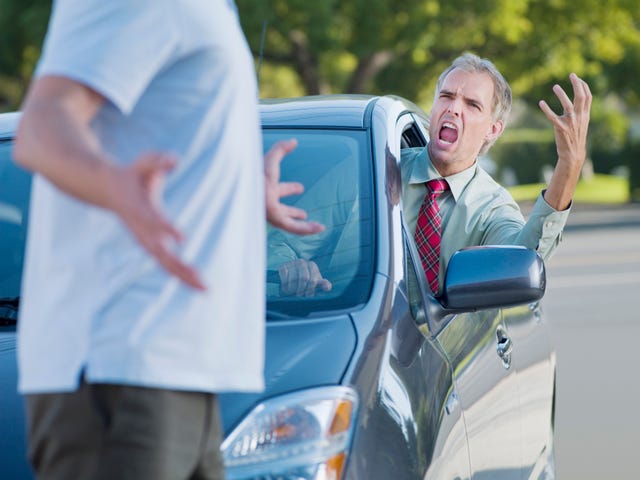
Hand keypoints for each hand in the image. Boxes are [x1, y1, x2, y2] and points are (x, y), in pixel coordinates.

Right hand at [109, 152, 205, 290]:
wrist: (108, 189)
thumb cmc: (131, 175)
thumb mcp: (142, 163)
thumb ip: (157, 161)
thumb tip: (173, 159)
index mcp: (139, 210)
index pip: (153, 220)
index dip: (166, 228)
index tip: (182, 237)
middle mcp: (141, 230)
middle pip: (160, 252)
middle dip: (180, 266)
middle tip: (200, 277)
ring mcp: (144, 241)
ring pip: (165, 263)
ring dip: (184, 277)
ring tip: (206, 289)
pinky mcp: (149, 246)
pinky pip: (166, 264)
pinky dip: (181, 275)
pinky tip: (198, 284)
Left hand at [264, 139, 324, 234]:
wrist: (245, 187)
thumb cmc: (255, 173)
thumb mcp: (270, 159)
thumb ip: (281, 149)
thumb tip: (294, 141)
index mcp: (266, 188)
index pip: (279, 190)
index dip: (290, 189)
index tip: (301, 187)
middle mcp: (268, 203)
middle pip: (282, 209)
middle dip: (293, 211)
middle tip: (303, 213)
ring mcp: (271, 213)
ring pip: (289, 223)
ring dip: (304, 225)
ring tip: (317, 226)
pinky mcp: (276, 221)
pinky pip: (294, 228)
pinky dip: (308, 229)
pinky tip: (320, 228)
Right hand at [278, 259, 331, 296]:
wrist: (292, 275)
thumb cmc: (307, 281)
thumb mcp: (317, 283)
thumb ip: (324, 285)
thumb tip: (328, 287)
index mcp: (312, 266)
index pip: (313, 280)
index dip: (310, 289)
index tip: (308, 295)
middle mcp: (302, 262)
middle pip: (303, 279)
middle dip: (301, 289)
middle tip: (299, 295)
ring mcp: (292, 263)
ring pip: (293, 279)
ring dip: (292, 289)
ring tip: (292, 292)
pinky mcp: (283, 266)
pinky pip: (284, 276)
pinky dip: (285, 284)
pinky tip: (286, 288)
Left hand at [539, 73, 591, 168]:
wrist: (573, 153)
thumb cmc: (576, 137)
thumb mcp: (582, 123)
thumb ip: (580, 112)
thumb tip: (577, 101)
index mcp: (585, 115)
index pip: (587, 96)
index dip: (583, 85)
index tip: (577, 77)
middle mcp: (579, 117)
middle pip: (581, 97)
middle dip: (577, 84)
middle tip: (571, 75)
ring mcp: (570, 122)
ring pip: (567, 105)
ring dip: (561, 94)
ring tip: (555, 86)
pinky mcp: (560, 128)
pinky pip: (552, 117)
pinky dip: (547, 109)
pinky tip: (541, 103)